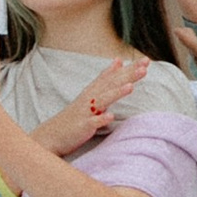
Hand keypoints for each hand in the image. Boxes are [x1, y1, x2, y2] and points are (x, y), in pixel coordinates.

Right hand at [33, 54, 148, 157]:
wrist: (51, 135)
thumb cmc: (74, 116)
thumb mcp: (90, 93)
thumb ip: (105, 78)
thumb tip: (118, 61)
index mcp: (93, 91)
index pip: (113, 77)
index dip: (129, 69)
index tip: (146, 61)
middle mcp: (89, 98)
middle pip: (111, 84)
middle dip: (128, 75)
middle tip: (144, 67)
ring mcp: (86, 112)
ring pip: (102, 100)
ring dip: (116, 93)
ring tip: (130, 87)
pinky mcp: (82, 127)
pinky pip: (92, 123)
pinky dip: (101, 119)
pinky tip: (111, 117)